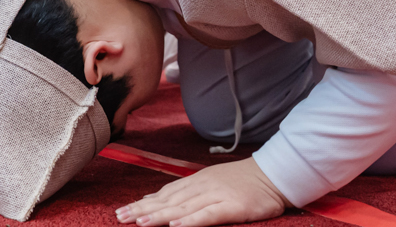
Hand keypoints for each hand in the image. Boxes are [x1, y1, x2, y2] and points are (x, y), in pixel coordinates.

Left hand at [116, 158, 289, 226]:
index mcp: (196, 182)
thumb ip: (183, 191)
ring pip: (183, 207)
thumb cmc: (242, 181)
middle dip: (143, 210)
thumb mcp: (209, 182)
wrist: (274, 174)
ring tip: (140, 222)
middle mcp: (202, 187)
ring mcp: (217, 195)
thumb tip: (154, 199)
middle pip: (168, 201)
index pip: (164, 195)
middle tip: (121, 218)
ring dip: (160, 216)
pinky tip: (177, 225)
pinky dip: (192, 220)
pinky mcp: (232, 206)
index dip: (142, 204)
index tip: (122, 212)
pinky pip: (209, 215)